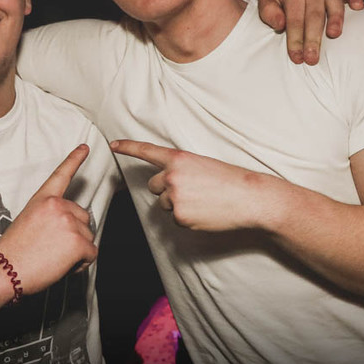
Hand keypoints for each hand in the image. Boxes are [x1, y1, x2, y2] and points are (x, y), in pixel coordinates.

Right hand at [0, 145, 98, 294]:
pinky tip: (62, 265)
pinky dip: (81, 262)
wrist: (5, 269)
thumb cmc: (14, 251)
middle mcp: (58, 206)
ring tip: (53, 257)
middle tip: (51, 247)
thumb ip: (48, 215)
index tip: (85, 147)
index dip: (74, 159)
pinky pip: (91, 253)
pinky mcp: (78, 241)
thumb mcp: (28, 221)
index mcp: (43, 199)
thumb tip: (66, 226)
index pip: (62, 175)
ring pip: (88, 236)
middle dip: (73, 233)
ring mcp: (70, 222)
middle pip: (82, 217)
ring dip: (76, 249)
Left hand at [110, 140, 279, 231]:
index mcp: (179, 158)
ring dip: (177, 203)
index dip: (128, 147)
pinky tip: (205, 212)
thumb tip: (166, 185)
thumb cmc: (231, 180)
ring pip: (163, 203)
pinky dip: (187, 217)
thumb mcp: (203, 165)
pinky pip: (175, 218)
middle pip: (153, 185)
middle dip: (166, 189)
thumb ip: (181, 170)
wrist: (250, 198)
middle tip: (192, 190)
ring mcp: (174, 197)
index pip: (147, 151)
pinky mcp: (180, 217)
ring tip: (203, 201)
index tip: (113, 145)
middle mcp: (172, 176)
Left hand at [258, 0, 363, 65]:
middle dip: (313, 39)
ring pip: (334, 4)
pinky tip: (359, 7)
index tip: (297, 58)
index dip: (295, 40)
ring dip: (336, 19)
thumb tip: (280, 24)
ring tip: (334, 35)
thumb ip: (268, 12)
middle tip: (312, 60)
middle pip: (314, 16)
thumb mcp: (267, 2)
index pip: (295, 20)